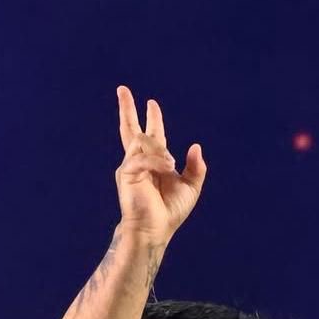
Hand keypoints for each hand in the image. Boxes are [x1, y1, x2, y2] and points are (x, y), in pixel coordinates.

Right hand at [114, 85, 205, 244]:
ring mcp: (130, 165)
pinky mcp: (126, 173)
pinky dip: (157, 161)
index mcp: (154, 162)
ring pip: (143, 141)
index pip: (152, 135)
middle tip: (123, 89)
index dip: (153, 119)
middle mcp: (139, 161)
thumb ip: (195, 168)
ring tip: (170, 165)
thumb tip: (195, 146)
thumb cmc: (169, 212)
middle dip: (127, 108)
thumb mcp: (190, 188)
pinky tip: (167, 167)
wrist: (155, 229)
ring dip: (160, 151)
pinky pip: (142, 157)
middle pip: (130, 129)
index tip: (151, 104)